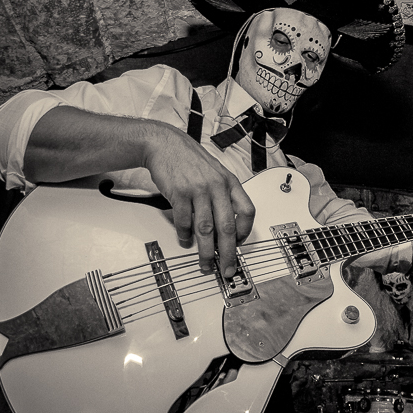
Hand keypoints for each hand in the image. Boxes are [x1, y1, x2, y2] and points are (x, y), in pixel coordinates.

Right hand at [145, 128, 255, 277]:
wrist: (165, 144)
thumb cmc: (190, 161)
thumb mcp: (216, 173)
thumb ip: (224, 196)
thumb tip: (227, 226)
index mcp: (230, 182)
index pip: (247, 211)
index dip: (246, 231)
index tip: (239, 245)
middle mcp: (217, 186)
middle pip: (227, 226)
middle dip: (228, 252)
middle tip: (227, 268)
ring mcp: (198, 190)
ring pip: (206, 228)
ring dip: (205, 251)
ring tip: (205, 263)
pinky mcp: (179, 193)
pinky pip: (184, 221)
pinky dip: (185, 235)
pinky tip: (185, 241)